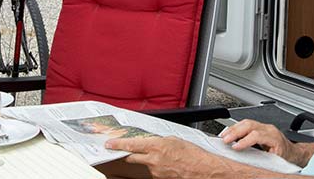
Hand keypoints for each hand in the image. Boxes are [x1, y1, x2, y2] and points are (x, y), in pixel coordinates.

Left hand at [105, 136, 242, 178]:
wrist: (204, 171)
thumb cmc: (194, 155)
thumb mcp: (175, 140)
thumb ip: (160, 141)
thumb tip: (152, 142)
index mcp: (156, 147)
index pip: (131, 145)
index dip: (118, 144)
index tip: (109, 144)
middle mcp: (153, 161)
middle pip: (132, 157)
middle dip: (124, 154)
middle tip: (118, 150)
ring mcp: (156, 172)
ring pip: (145, 164)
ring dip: (148, 160)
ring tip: (164, 158)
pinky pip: (154, 171)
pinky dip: (157, 167)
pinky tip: (168, 165)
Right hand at [219, 120, 298, 163]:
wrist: (293, 152)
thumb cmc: (286, 158)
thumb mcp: (274, 160)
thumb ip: (261, 158)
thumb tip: (247, 159)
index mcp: (274, 137)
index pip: (256, 135)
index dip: (244, 141)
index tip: (235, 147)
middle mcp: (269, 129)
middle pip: (249, 125)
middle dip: (235, 131)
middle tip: (225, 139)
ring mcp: (264, 126)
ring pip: (246, 122)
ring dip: (233, 128)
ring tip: (224, 136)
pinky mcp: (260, 126)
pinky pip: (246, 123)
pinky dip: (236, 127)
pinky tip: (229, 132)